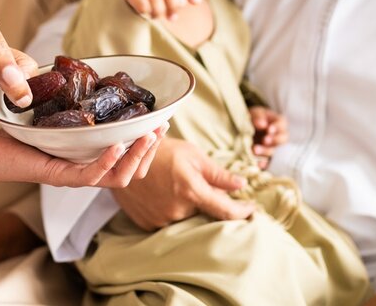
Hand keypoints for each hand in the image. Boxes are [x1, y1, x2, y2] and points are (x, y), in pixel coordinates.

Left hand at [0, 123, 168, 187]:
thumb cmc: (23, 134)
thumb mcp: (60, 117)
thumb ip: (81, 108)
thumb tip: (100, 78)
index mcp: (93, 161)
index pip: (132, 162)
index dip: (150, 146)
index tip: (162, 122)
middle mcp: (88, 173)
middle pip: (133, 172)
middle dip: (151, 151)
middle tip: (161, 126)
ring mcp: (75, 177)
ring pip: (119, 177)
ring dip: (137, 157)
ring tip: (149, 136)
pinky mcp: (60, 177)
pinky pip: (91, 174)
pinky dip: (108, 161)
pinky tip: (118, 144)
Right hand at [111, 138, 255, 229]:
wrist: (123, 156)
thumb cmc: (162, 151)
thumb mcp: (193, 155)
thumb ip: (218, 174)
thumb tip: (242, 185)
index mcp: (190, 190)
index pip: (225, 211)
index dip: (242, 212)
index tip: (252, 209)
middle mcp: (176, 210)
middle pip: (205, 213)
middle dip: (208, 200)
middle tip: (197, 181)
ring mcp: (160, 219)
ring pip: (187, 217)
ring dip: (189, 205)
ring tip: (176, 184)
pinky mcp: (148, 224)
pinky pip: (170, 221)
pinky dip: (174, 210)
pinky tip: (165, 193)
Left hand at [249, 106, 287, 168]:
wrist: (246, 127)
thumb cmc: (254, 117)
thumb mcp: (255, 113)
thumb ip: (258, 117)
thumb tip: (262, 125)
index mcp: (279, 123)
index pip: (282, 125)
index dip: (276, 128)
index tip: (269, 129)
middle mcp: (279, 136)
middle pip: (282, 140)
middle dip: (273, 140)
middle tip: (264, 140)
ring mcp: (273, 148)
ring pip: (274, 151)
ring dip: (266, 151)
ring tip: (255, 150)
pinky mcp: (266, 156)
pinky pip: (267, 162)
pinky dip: (264, 164)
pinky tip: (259, 164)